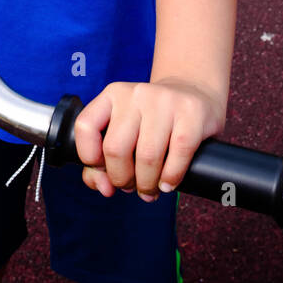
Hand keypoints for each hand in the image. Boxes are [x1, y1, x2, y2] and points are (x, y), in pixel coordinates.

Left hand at [74, 78, 226, 199]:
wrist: (196, 95)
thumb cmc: (154, 122)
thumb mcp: (126, 131)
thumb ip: (103, 160)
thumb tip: (103, 187)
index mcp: (113, 95)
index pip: (85, 126)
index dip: (90, 158)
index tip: (104, 171)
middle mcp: (136, 94)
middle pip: (115, 149)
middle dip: (121, 179)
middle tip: (132, 186)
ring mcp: (165, 100)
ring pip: (147, 156)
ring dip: (147, 184)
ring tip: (150, 189)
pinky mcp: (191, 113)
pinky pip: (177, 155)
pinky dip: (170, 178)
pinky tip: (168, 183)